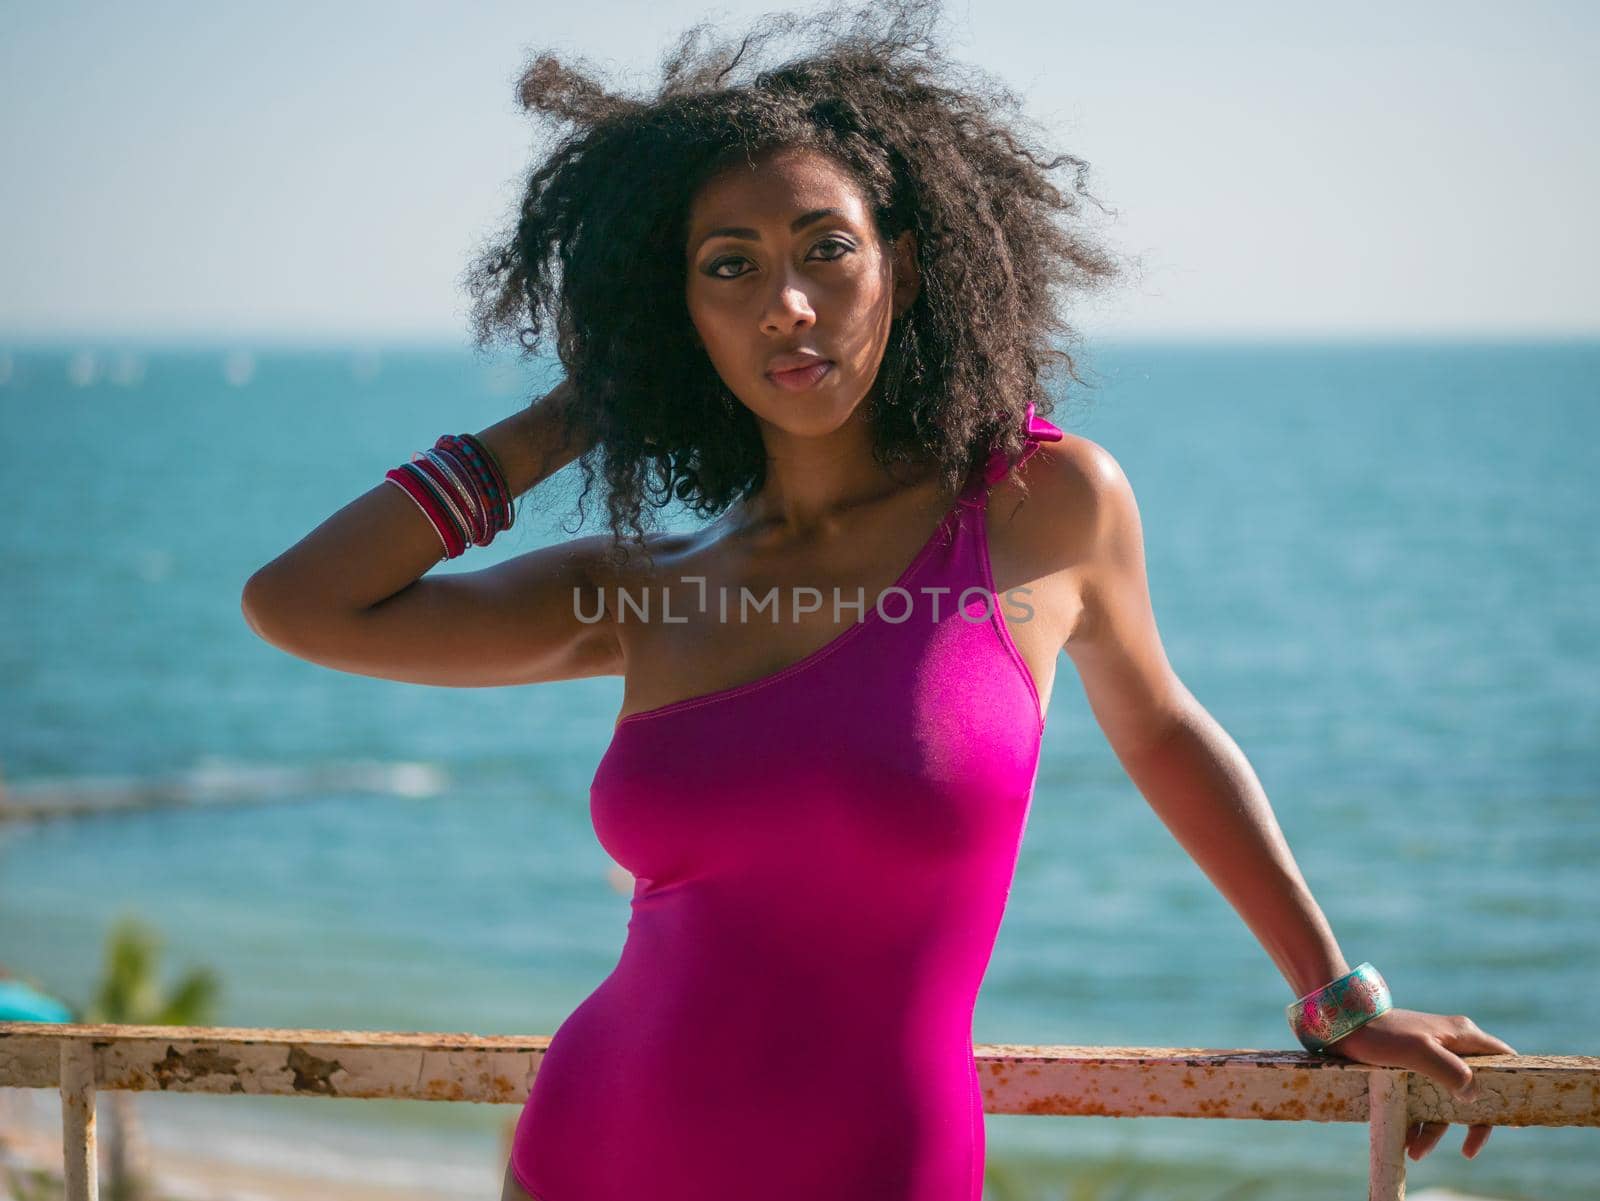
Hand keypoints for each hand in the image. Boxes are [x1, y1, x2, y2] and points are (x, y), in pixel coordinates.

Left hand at [1327, 1007, 1517, 1161]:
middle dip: (1469, 1123)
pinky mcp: (1410, 1068)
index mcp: (1463, 1036)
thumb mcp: (1419, 1052)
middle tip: (1469, 1151)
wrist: (1339, 1023)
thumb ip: (1451, 1072)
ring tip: (1416, 1151)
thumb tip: (1474, 1096)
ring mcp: (1431, 1058)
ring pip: (1444, 1100)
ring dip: (1434, 1128)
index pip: (1503, 1061)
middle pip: (1476, 1091)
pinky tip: (1406, 1139)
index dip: (1514, 1087)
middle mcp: (1452, 1047)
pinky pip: (1422, 1099)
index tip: (1515, 1118)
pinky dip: (1416, 1119)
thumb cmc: (1380, 1034)